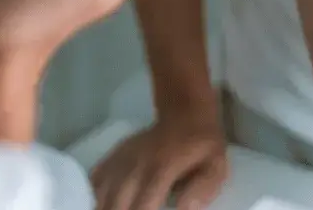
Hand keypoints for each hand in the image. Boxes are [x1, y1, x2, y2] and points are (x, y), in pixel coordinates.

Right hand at [91, 109, 228, 209]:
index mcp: (161, 168)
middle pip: (116, 204)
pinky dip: (96, 195)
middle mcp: (136, 163)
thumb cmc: (203, 145)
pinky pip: (96, 178)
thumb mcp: (216, 166)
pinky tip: (103, 204)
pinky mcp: (115, 154)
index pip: (142, 206)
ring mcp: (122, 157)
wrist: (185, 112)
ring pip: (101, 192)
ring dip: (104, 208)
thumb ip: (202, 189)